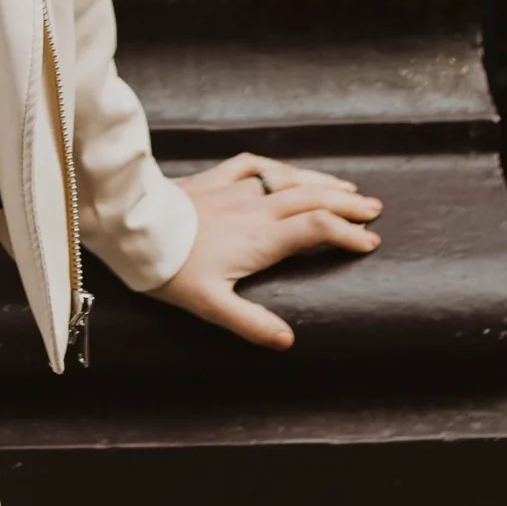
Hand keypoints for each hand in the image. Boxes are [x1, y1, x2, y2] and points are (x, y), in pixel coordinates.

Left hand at [149, 152, 381, 349]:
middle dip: (346, 204)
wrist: (132, 228)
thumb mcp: (211, 306)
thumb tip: (288, 340)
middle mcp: (255, 208)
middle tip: (374, 209)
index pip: (316, 229)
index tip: (370, 242)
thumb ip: (251, 322)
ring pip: (288, 179)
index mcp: (261, 238)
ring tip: (346, 186)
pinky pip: (253, 164)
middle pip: (311, 199)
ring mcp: (235, 189)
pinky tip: (284, 169)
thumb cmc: (171, 270)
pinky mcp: (213, 178)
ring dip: (320, 182)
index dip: (347, 234)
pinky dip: (277, 167)